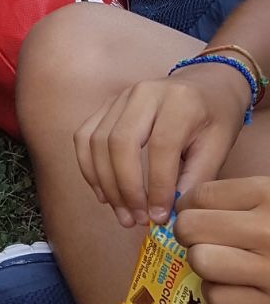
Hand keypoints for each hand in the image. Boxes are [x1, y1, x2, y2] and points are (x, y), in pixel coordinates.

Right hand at [74, 63, 250, 228]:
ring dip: (105, 183)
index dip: (157, 186)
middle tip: (137, 219)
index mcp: (179, 101)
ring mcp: (119, 96)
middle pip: (120, 142)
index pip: (161, 146)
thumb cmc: (215, 117)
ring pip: (97, 141)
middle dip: (125, 188)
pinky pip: (84, 135)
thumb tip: (171, 213)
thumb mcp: (219, 146)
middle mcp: (144, 93)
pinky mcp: (105, 104)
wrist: (205, 84)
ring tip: (123, 214)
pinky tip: (103, 194)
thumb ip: (197, 178)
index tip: (160, 218)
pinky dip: (89, 168)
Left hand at [175, 177, 269, 303]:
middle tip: (201, 239)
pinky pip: (219, 299)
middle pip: (191, 228)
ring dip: (203, 265)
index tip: (193, 214)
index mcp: (268, 195)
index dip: (187, 206)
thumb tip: (188, 204)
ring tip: (219, 263)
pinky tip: (235, 286)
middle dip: (189, 234)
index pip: (199, 196)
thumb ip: (242, 197)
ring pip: (201, 262)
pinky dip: (219, 294)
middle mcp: (266, 230)